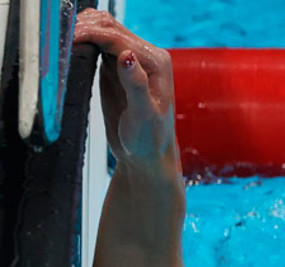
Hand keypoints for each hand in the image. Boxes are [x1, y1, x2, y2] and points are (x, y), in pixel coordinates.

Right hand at [73, 9, 177, 169]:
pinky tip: (67, 48)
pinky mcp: (113, 68)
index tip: (69, 38)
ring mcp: (129, 61)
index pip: (119, 38)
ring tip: (61, 42)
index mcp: (156, 62)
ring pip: (102, 32)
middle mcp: (145, 57)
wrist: (146, 155)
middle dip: (85, 28)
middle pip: (110, 28)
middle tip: (61, 40)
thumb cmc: (149, 140)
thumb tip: (126, 55)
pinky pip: (96, 45)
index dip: (92, 34)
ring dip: (82, 31)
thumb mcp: (143, 115)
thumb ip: (136, 84)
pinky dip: (81, 41)